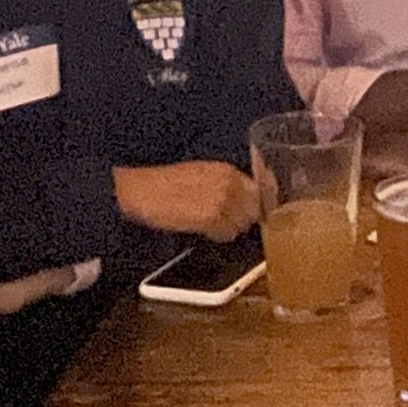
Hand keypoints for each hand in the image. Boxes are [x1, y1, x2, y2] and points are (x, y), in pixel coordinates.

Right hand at [114, 161, 260, 240]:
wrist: (143, 191)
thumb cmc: (167, 184)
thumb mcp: (203, 174)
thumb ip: (228, 183)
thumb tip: (250, 197)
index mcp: (228, 170)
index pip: (264, 187)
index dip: (260, 202)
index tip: (259, 210)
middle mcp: (229, 184)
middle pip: (255, 210)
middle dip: (244, 218)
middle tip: (226, 220)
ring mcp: (222, 201)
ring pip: (242, 225)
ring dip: (230, 228)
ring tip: (211, 223)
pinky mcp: (211, 218)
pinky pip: (226, 235)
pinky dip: (218, 235)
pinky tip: (204, 229)